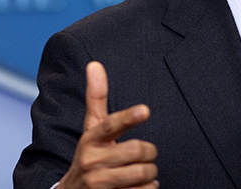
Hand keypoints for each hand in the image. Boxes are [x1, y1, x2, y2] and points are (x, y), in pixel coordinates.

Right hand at [58, 61, 157, 188]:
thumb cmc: (90, 155)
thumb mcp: (91, 129)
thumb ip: (96, 98)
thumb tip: (94, 63)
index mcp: (90, 139)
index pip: (110, 125)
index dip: (128, 117)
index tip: (145, 110)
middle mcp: (92, 161)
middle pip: (137, 150)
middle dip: (149, 153)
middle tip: (147, 154)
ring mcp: (100, 184)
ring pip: (144, 173)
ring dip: (150, 173)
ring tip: (141, 172)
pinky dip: (148, 188)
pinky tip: (138, 187)